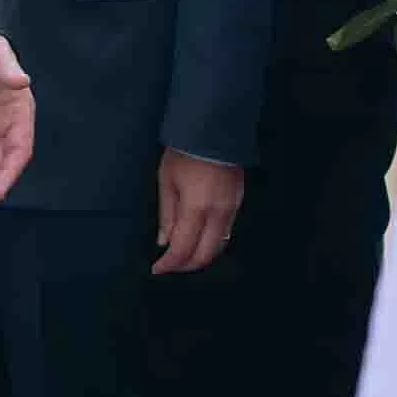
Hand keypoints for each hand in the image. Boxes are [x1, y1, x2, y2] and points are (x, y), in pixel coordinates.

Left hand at [154, 151, 243, 275]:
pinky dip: (211, 241)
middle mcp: (219, 214)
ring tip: (182, 253)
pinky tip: (198, 237)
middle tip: (170, 265)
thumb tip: (164, 242)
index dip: (169, 264)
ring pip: (219, 246)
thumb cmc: (185, 151)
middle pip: (205, 255)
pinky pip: (226, 232)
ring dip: (200, 255)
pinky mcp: (239, 202)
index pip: (183, 249)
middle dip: (186, 265)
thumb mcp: (167, 182)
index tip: (157, 268)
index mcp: (197, 209)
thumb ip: (167, 215)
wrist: (215, 127)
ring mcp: (233, 208)